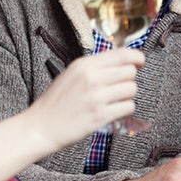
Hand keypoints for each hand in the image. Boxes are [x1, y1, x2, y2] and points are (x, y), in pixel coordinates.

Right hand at [23, 48, 144, 148]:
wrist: (40, 126)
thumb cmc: (56, 101)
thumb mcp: (71, 74)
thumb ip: (95, 67)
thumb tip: (124, 63)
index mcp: (84, 64)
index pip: (122, 54)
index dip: (137, 57)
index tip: (140, 62)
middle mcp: (91, 78)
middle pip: (130, 72)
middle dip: (128, 80)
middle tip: (118, 88)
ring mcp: (96, 97)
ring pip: (132, 89)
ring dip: (127, 96)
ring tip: (113, 101)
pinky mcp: (100, 116)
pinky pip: (128, 107)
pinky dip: (124, 110)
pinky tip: (112, 111)